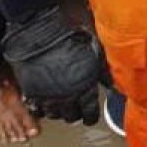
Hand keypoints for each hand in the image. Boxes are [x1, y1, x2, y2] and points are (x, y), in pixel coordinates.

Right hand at [2, 7, 101, 125]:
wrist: (41, 30)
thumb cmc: (69, 36)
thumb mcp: (95, 51)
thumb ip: (105, 72)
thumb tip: (114, 85)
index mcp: (84, 87)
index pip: (90, 115)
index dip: (91, 116)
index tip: (90, 115)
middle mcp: (65, 96)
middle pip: (71, 117)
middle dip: (75, 112)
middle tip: (77, 106)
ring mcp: (47, 96)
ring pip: (54, 115)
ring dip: (59, 110)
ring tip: (61, 102)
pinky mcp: (31, 91)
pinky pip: (37, 108)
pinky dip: (42, 106)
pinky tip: (46, 98)